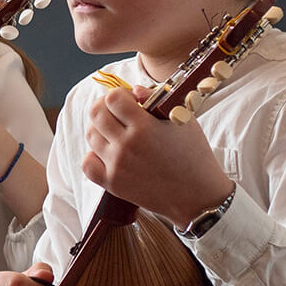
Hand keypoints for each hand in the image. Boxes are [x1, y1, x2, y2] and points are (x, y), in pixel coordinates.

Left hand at [81, 86, 232, 227]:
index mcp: (145, 127)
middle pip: (96, 114)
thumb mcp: (182, 121)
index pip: (113, 98)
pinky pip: (87, 163)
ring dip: (100, 128)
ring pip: (91, 136)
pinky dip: (93, 155)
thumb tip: (134, 90)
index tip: (128, 98)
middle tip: (116, 110)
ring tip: (116, 130)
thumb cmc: (194, 155)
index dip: (118, 94)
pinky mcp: (112, 183)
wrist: (198, 196)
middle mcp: (126, 145)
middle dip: (104, 106)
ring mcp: (116, 165)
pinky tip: (107, 152)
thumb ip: (156, 101)